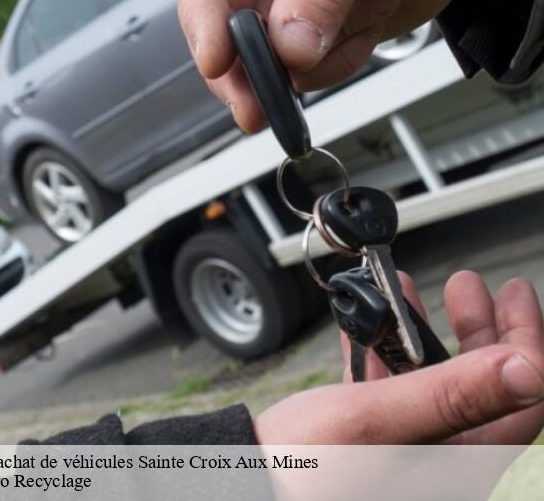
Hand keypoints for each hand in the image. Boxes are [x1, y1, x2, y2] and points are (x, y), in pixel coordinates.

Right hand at [169, 0, 531, 131]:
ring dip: (320, 53)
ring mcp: (280, 1)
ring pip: (268, 59)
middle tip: (256, 105)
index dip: (203, 14)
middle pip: (222, 24)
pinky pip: (308, 72)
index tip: (218, 59)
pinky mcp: (306, 34)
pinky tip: (368, 19)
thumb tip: (290, 47)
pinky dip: (342, 58)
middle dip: (250, 66)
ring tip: (366, 7)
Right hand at [254, 271, 543, 443]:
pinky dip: (383, 347)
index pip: (520, 400)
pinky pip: (390, 382)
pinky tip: (369, 323)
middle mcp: (438, 455)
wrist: (249, 480)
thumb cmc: (306, 465)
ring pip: (431, 377)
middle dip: (475, 327)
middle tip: (467, 286)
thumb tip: (526, 370)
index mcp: (457, 462)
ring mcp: (403, 443)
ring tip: (408, 288)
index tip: (513, 295)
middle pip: (479, 384)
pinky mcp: (370, 432)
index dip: (526, 341)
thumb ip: (452, 395)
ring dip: (421, 328)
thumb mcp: (379, 420)